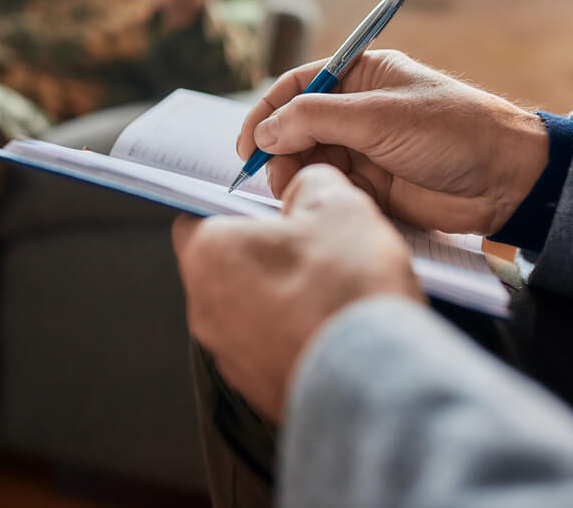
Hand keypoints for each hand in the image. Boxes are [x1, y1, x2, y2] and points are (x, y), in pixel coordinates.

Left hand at [173, 165, 420, 421]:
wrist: (375, 383)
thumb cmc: (347, 294)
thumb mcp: (340, 208)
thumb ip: (312, 185)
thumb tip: (307, 188)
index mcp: (209, 254)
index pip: (197, 215)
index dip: (235, 206)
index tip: (268, 209)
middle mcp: (205, 308)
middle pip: (224, 265)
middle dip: (263, 252)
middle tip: (310, 245)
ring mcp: (229, 354)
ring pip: (247, 308)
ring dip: (279, 295)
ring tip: (329, 289)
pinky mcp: (256, 387)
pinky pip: (268, 347)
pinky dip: (292, 334)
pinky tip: (331, 325)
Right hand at [237, 50, 549, 235]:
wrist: (508, 180)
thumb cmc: (452, 131)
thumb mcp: (377, 116)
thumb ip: (314, 119)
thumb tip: (263, 132)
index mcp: (361, 75)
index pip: (297, 86)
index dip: (266, 112)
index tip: (246, 145)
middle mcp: (358, 110)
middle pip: (296, 126)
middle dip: (280, 150)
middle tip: (275, 175)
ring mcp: (364, 148)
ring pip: (310, 160)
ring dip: (296, 175)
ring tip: (298, 190)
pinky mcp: (373, 185)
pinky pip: (332, 186)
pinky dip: (320, 194)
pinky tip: (323, 201)